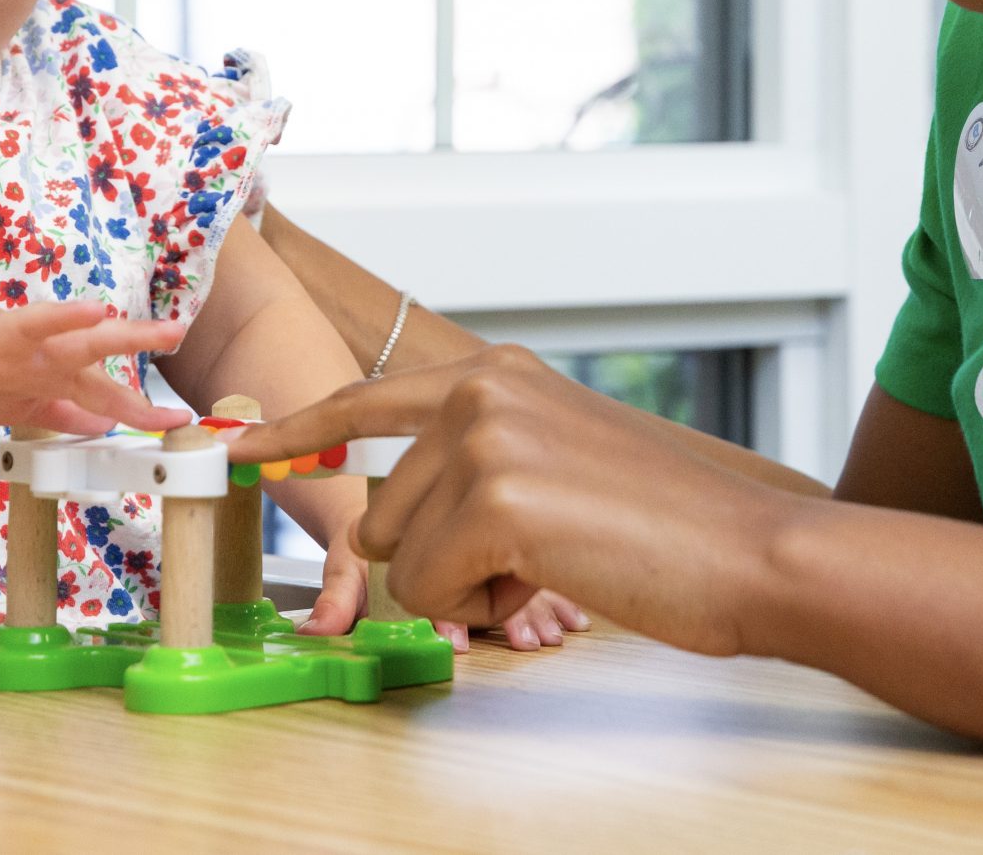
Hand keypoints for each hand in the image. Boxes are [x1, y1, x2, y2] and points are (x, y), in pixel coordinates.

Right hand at [0, 294, 192, 433]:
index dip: (140, 407)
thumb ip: (63, 409)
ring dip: (60, 319)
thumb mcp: (22, 399)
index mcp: (47, 370)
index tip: (179, 418)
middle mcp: (27, 351)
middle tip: (172, 332)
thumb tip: (107, 423)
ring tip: (94, 311)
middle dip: (128, 337)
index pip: (103, 389)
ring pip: (27, 327)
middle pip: (84, 343)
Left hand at [226, 345, 794, 657]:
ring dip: (463, 588)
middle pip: (379, 510)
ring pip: (399, 556)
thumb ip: (480, 461)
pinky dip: (481, 609)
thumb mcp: (560, 458)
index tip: (232, 447)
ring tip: (552, 566)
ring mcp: (484, 440)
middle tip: (532, 559)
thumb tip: (399, 511)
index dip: (295, 430)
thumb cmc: (665, 527)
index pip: (365, 399)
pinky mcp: (494, 500)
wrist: (750, 553)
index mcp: (495, 373)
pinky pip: (429, 590)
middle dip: (437, 560)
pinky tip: (550, 584)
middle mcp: (480, 391)